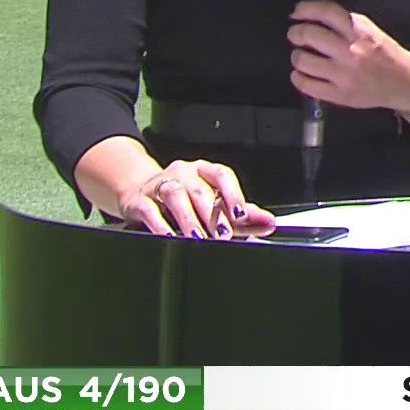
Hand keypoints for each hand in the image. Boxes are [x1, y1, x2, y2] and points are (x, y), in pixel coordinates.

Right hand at [117, 160, 275, 239]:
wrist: (140, 193)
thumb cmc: (185, 201)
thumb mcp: (215, 206)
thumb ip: (243, 216)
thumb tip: (269, 222)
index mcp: (205, 171)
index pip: (222, 175)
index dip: (233, 194)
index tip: (241, 215)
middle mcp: (183, 173)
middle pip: (200, 190)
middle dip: (212, 214)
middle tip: (222, 236)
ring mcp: (160, 184)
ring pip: (175, 195)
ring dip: (188, 218)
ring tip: (197, 238)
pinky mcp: (139, 200)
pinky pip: (149, 209)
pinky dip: (159, 224)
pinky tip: (168, 237)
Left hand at [287, 0, 409, 113]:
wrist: (406, 83)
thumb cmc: (388, 56)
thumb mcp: (371, 30)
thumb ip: (346, 23)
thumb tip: (316, 17)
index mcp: (360, 32)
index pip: (326, 12)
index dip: (305, 9)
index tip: (297, 13)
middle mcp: (351, 52)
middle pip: (308, 34)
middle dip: (296, 33)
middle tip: (296, 35)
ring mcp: (343, 75)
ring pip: (303, 61)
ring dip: (297, 56)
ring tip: (302, 55)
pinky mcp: (339, 94)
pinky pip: (306, 85)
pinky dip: (298, 77)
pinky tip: (302, 74)